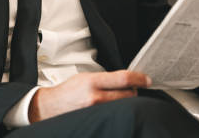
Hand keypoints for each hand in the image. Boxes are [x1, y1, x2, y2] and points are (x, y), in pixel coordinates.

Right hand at [28, 70, 150, 122]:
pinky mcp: (97, 120)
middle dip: (133, 91)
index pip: (123, 78)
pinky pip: (116, 115)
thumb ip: (105, 78)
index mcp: (92, 82)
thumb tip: (127, 79)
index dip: (139, 78)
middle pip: (128, 94)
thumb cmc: (69, 91)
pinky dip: (119, 110)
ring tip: (120, 98)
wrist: (51, 107)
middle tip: (131, 88)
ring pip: (124, 105)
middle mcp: (95, 97)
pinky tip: (115, 108)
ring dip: (127, 101)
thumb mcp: (85, 77)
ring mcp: (96, 111)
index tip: (147, 79)